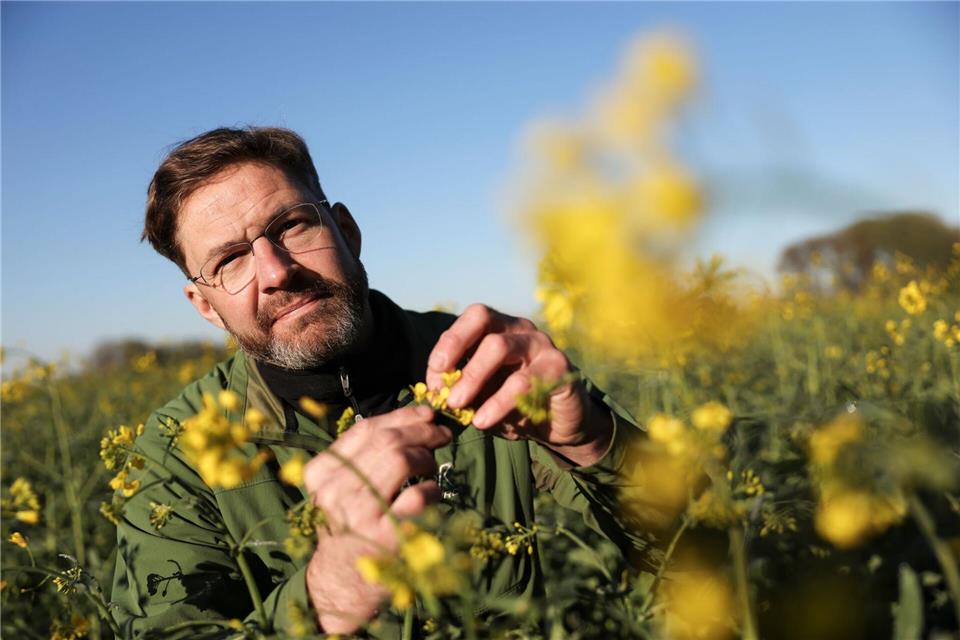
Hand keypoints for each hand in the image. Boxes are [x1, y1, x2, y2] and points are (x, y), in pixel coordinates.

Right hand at [303, 405, 450, 633]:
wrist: (342, 582)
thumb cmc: (349, 525)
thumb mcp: (342, 486)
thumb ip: (368, 454)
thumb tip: (417, 417)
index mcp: (321, 472)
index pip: (365, 430)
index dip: (402, 416)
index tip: (425, 414)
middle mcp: (335, 490)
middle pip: (387, 441)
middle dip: (421, 430)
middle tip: (441, 433)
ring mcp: (359, 513)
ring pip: (402, 460)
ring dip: (427, 456)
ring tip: (432, 464)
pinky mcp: (385, 535)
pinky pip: (420, 496)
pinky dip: (433, 489)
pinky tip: (432, 493)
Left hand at [426, 304, 611, 465]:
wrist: (558, 426)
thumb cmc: (514, 405)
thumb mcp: (482, 396)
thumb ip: (460, 388)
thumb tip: (433, 391)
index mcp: (500, 328)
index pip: (472, 318)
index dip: (449, 343)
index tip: (434, 377)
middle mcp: (520, 329)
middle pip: (483, 319)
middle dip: (456, 352)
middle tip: (442, 388)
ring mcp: (541, 345)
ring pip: (500, 347)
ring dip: (472, 377)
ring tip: (457, 406)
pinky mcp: (558, 369)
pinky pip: (523, 382)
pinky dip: (498, 403)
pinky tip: (483, 421)